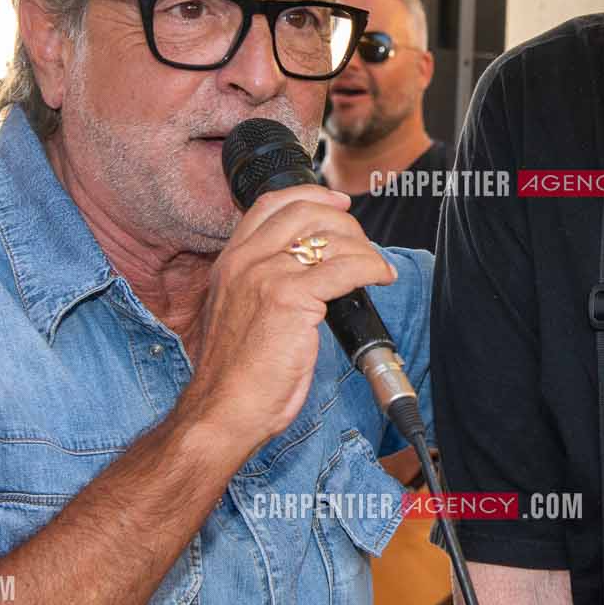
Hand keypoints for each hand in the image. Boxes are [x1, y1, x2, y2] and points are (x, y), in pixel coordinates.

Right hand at [175, 186, 397, 454]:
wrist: (223, 409)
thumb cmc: (237, 374)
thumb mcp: (238, 312)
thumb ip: (261, 282)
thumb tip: (308, 267)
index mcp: (230, 261)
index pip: (272, 204)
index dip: (311, 195)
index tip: (338, 203)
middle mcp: (244, 260)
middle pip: (306, 210)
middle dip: (345, 222)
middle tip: (364, 246)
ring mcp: (266, 275)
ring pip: (330, 237)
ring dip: (365, 249)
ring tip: (376, 270)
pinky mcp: (289, 298)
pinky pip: (346, 268)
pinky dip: (372, 269)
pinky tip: (380, 279)